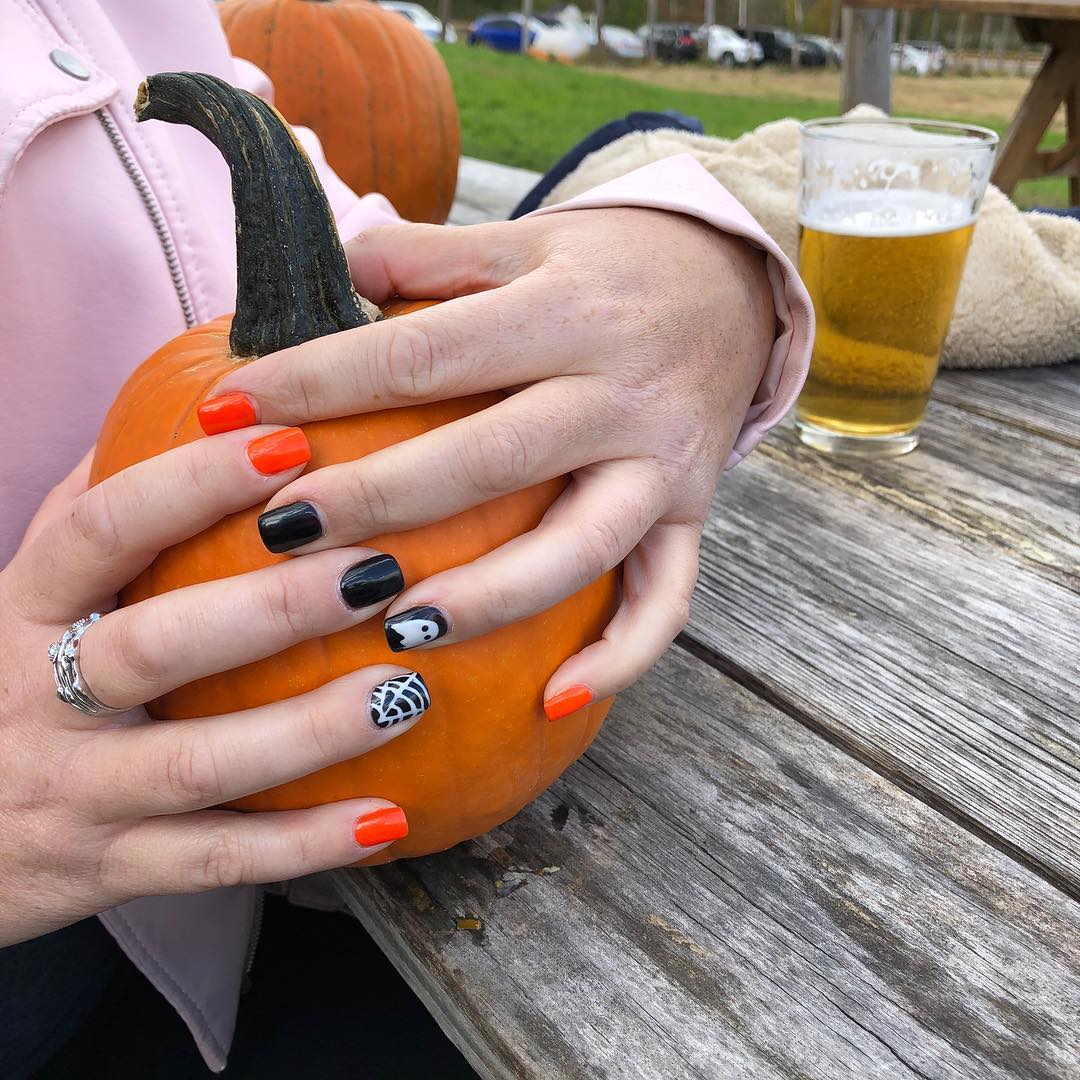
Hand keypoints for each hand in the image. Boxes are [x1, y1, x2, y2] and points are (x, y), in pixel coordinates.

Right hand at [0, 432, 425, 946]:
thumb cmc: (5, 686)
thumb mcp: (27, 592)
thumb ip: (96, 511)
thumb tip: (195, 407)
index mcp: (24, 608)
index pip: (101, 531)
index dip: (191, 485)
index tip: (291, 444)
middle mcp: (40, 698)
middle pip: (154, 647)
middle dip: (270, 609)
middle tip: (379, 574)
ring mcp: (76, 792)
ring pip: (195, 764)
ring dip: (308, 732)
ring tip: (405, 692)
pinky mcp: (109, 869)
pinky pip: (215, 861)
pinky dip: (303, 846)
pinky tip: (387, 820)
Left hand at [206, 208, 775, 716]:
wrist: (737, 285)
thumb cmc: (607, 266)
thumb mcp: (522, 238)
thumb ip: (424, 257)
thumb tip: (321, 277)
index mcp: (563, 310)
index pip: (422, 353)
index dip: (320, 383)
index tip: (231, 413)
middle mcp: (618, 391)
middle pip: (489, 458)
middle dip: (379, 501)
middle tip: (280, 537)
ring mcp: (661, 462)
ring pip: (577, 547)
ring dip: (487, 599)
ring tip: (392, 631)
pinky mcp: (692, 512)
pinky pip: (665, 598)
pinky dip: (619, 656)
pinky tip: (552, 702)